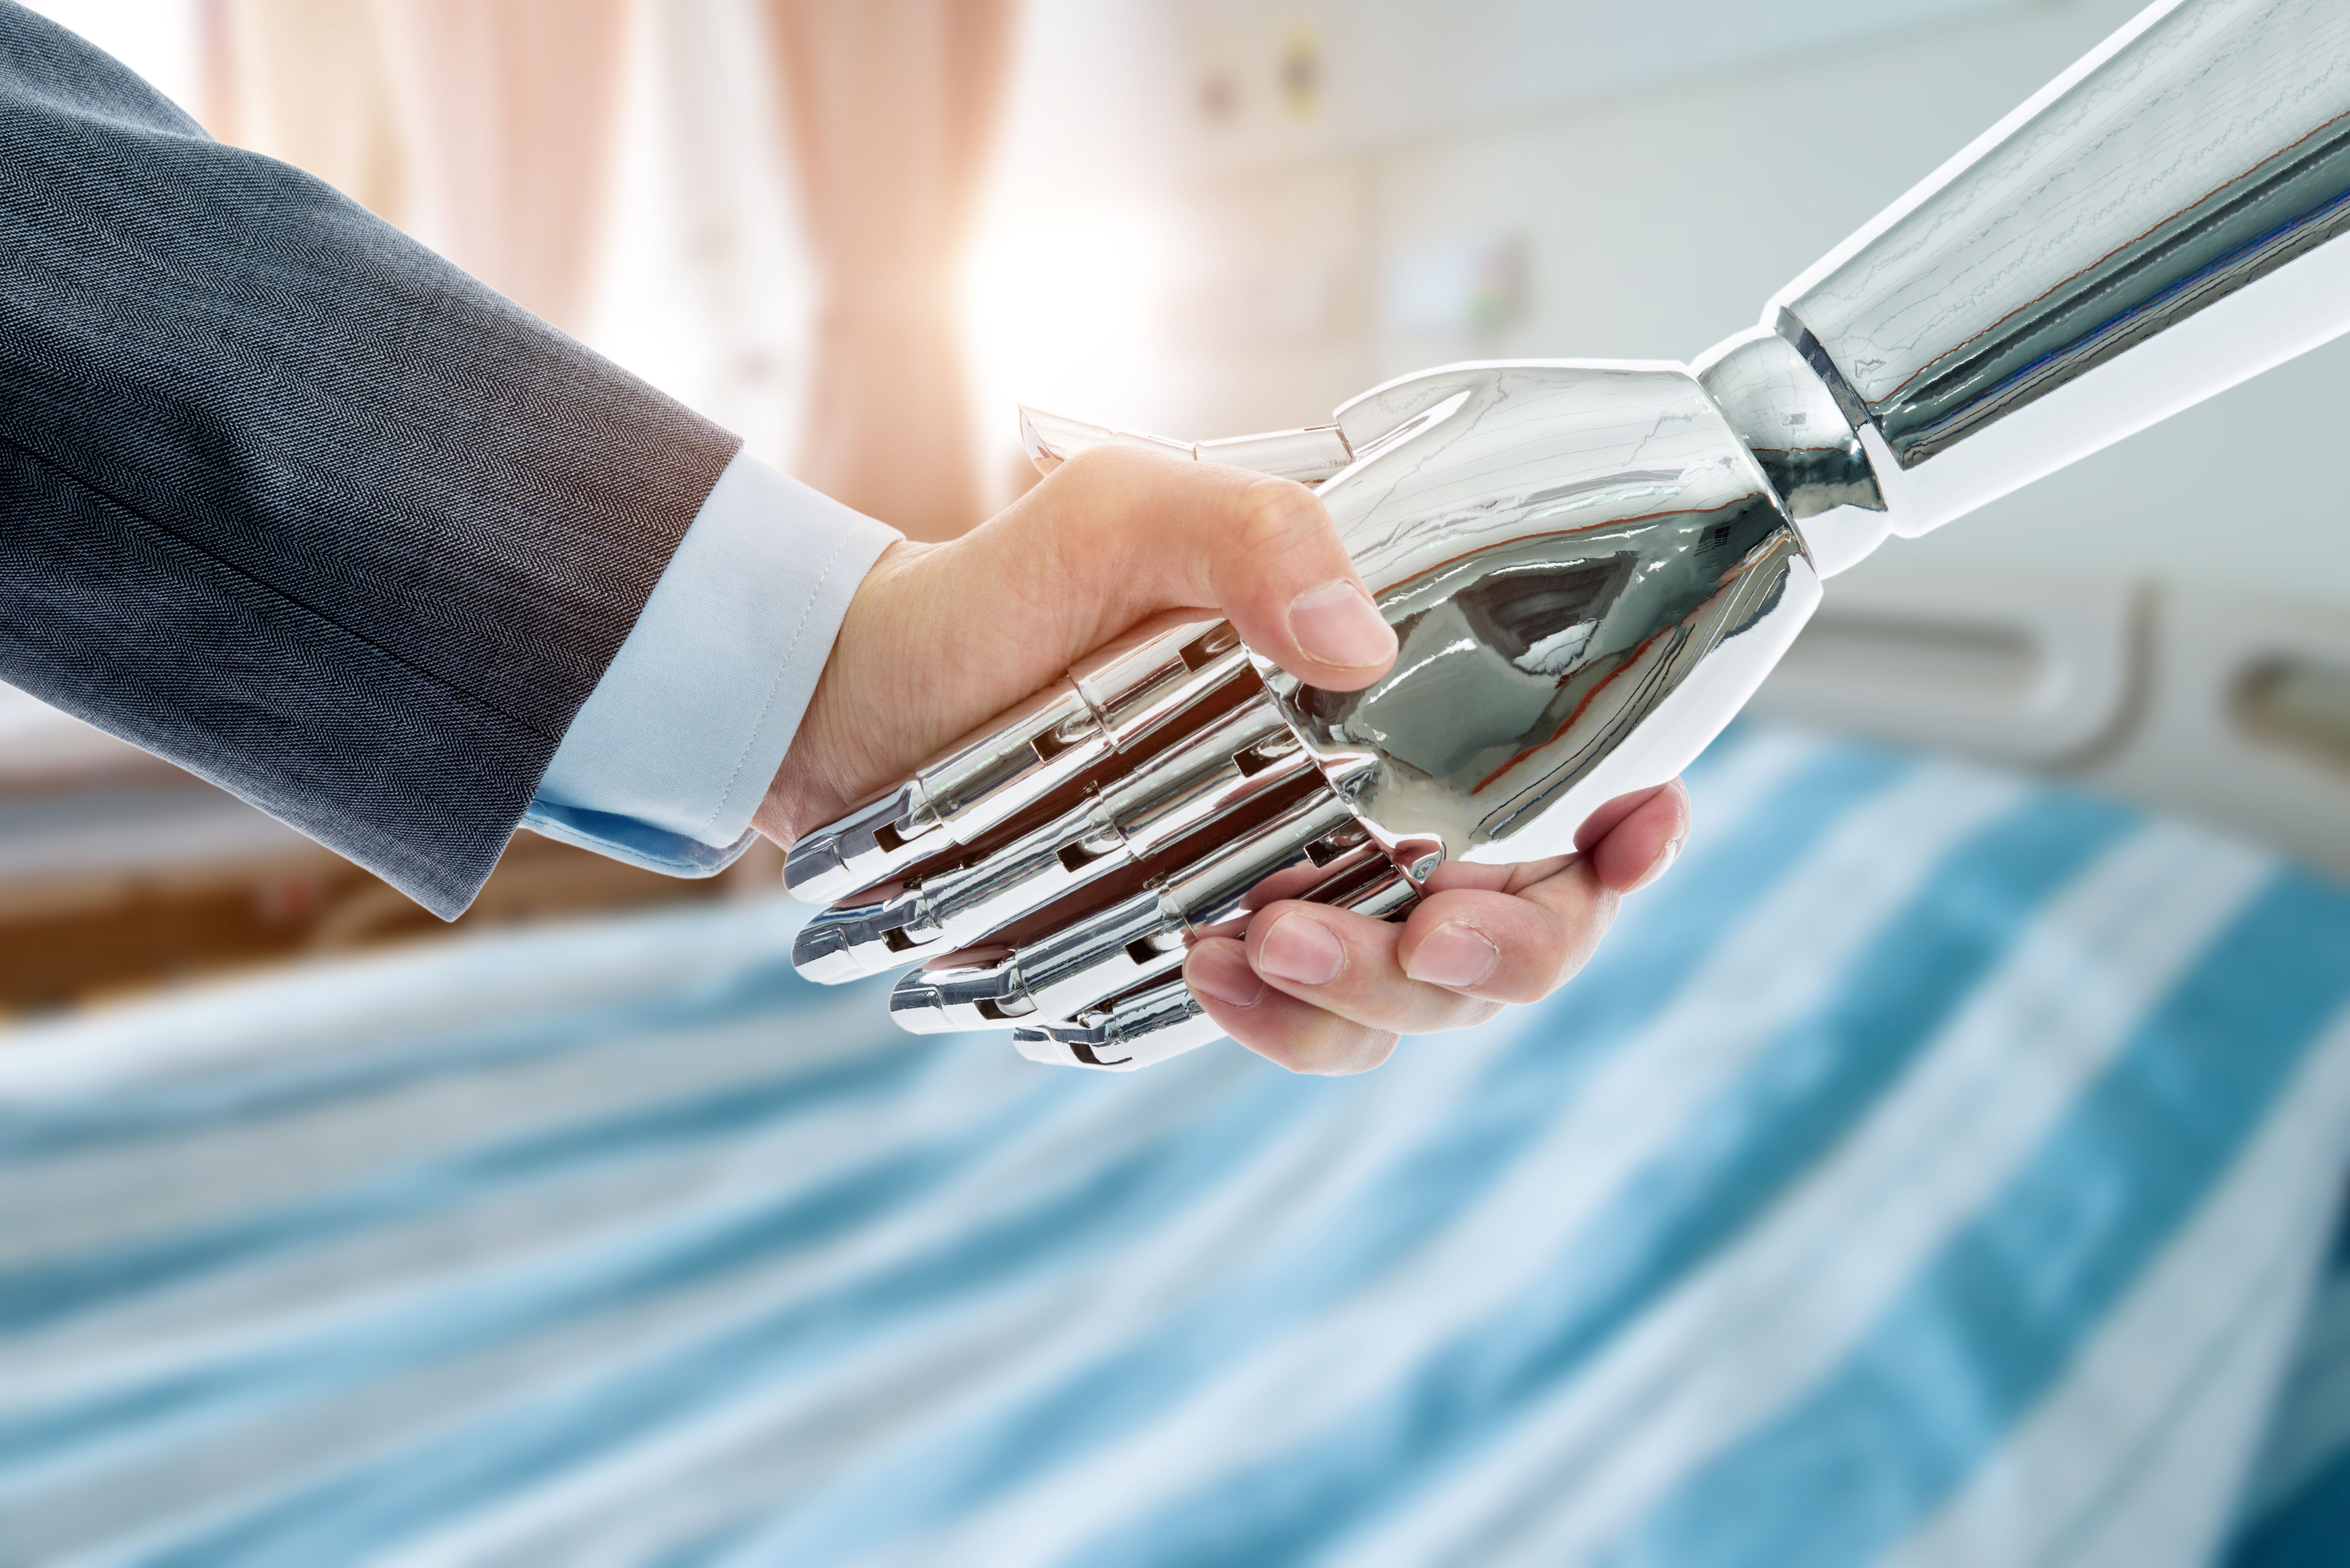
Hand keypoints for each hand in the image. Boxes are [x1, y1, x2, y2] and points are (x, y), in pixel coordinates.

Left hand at [756, 445, 1688, 1073]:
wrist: (872, 704)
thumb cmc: (1007, 595)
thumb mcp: (1120, 514)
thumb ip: (1248, 535)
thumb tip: (1364, 643)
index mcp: (1391, 700)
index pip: (1557, 776)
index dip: (1625, 820)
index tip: (1641, 821)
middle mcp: (1371, 808)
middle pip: (1519, 918)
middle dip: (1512, 945)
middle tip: (1439, 932)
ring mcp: (1307, 895)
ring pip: (1424, 998)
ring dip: (1378, 989)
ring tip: (1270, 944)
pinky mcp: (1232, 960)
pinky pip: (1309, 1029)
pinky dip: (1284, 1021)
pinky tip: (1219, 972)